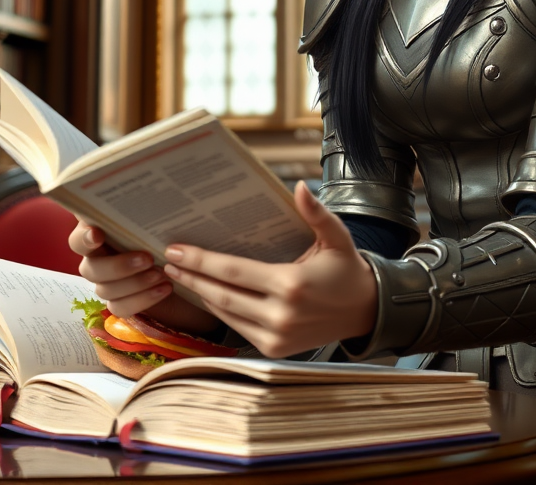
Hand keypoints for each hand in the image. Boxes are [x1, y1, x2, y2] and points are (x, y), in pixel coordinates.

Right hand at [67, 220, 218, 335]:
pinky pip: (121, 307)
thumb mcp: (159, 219)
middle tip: (147, 259)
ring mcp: (106, 282)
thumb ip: (146, 210)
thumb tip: (145, 193)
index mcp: (100, 234)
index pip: (79, 238)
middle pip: (90, 270)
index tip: (97, 234)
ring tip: (162, 274)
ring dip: (135, 283)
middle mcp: (98, 258)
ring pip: (105, 290)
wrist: (184, 261)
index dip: (84, 237)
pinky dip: (143, 299)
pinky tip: (166, 288)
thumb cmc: (167, 232)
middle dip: (118, 266)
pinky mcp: (119, 301)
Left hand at [161, 181, 377, 357]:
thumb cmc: (347, 269)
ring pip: (225, 313)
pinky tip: (208, 293)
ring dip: (201, 293)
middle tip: (170, 262)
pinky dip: (220, 310)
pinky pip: (238, 327)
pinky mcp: (274, 348)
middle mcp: (280, 315)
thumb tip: (298, 187)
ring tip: (182, 275)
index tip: (177, 251)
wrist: (366, 311)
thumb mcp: (336, 237)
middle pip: (221, 294)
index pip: (233, 272)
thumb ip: (316, 213)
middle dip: (192, 277)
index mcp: (291, 285)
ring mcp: (275, 336)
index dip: (202, 261)